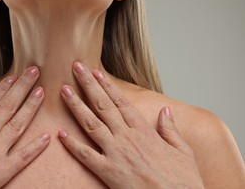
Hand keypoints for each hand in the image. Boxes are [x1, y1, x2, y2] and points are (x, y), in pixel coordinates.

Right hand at [0, 67, 49, 188]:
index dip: (3, 88)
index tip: (13, 77)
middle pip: (7, 106)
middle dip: (22, 87)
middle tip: (34, 71)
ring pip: (17, 124)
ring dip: (31, 106)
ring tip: (41, 91)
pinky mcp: (1, 172)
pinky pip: (23, 157)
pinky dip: (36, 147)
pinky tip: (47, 137)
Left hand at [58, 62, 203, 188]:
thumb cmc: (182, 181)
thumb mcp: (183, 151)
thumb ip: (170, 129)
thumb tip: (165, 111)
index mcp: (144, 131)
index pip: (121, 101)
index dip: (107, 85)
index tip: (96, 72)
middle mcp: (127, 138)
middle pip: (103, 105)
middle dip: (88, 84)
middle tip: (75, 67)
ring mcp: (116, 154)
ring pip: (91, 124)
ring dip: (76, 106)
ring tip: (64, 90)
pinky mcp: (108, 172)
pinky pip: (86, 156)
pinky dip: (72, 145)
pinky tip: (60, 134)